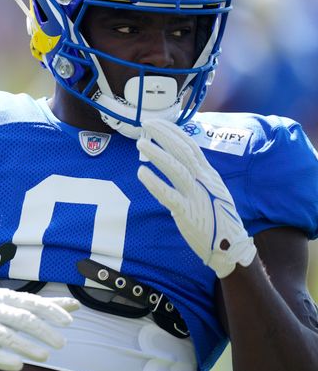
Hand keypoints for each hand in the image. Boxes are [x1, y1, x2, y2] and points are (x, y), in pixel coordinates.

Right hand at [0, 288, 78, 370]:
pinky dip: (2, 358)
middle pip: (20, 318)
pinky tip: (17, 366)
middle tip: (61, 343)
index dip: (50, 311)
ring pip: (5, 335)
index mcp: (6, 297)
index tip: (68, 322)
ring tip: (45, 356)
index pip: (31, 302)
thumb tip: (76, 305)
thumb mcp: (15, 303)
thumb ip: (44, 305)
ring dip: (25, 345)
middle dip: (42, 330)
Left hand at [136, 118, 256, 277]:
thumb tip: (177, 161)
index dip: (173, 132)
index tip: (157, 122)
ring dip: (157, 154)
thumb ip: (195, 176)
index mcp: (208, 174)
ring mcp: (197, 195)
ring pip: (176, 168)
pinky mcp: (188, 212)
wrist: (231, 247)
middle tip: (145, 123)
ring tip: (140, 143)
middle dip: (163, 135)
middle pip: (182, 151)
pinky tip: (141, 173)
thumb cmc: (217, 218)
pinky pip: (169, 195)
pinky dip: (155, 183)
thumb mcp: (210, 190)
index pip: (190, 146)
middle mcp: (204, 180)